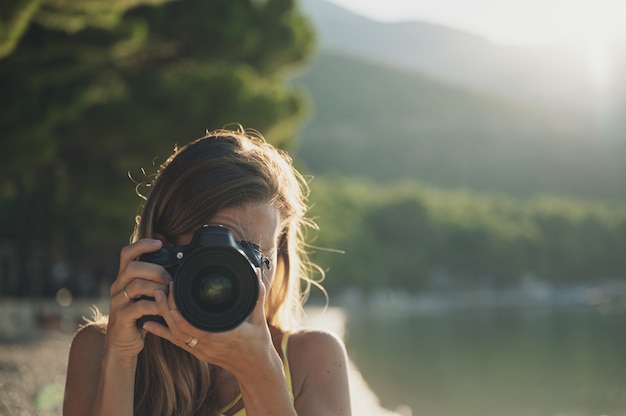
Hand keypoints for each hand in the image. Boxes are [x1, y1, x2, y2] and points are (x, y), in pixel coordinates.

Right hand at [106, 238, 171, 360]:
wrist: (123, 344)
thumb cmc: (140, 317)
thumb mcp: (146, 296)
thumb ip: (155, 281)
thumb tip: (179, 267)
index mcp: (124, 278)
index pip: (126, 253)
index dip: (141, 245)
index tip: (159, 243)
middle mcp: (117, 286)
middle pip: (133, 267)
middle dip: (155, 270)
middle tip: (170, 279)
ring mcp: (117, 302)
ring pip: (136, 285)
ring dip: (157, 288)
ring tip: (170, 294)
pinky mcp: (121, 317)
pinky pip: (139, 307)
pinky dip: (155, 306)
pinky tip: (164, 309)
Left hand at [143, 268, 276, 378]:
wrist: (255, 368)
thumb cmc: (258, 343)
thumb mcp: (258, 318)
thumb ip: (256, 294)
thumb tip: (256, 272)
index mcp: (222, 335)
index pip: (195, 326)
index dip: (180, 313)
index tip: (173, 293)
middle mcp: (208, 345)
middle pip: (180, 328)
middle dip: (166, 309)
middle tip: (160, 290)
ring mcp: (202, 350)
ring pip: (175, 335)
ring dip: (163, 317)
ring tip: (155, 299)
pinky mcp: (198, 353)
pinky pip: (177, 342)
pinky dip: (161, 333)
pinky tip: (149, 324)